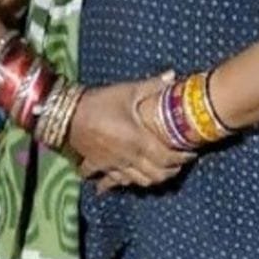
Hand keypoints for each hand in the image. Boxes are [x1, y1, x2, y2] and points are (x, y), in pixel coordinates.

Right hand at [68, 73, 193, 191]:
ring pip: (137, 182)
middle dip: (171, 172)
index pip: (167, 158)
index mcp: (138, 141)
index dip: (182, 158)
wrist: (67, 114)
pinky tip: (124, 181)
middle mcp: (128, 158)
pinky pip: (113, 181)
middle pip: (155, 175)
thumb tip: (173, 76)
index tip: (191, 152)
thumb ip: (152, 86)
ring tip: (160, 171)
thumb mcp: (128, 91)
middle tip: (179, 163)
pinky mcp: (100, 166)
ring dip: (151, 179)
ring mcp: (114, 165)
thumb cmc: (101, 102)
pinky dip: (121, 183)